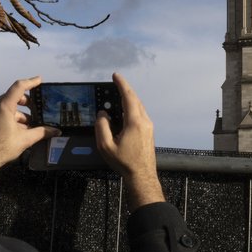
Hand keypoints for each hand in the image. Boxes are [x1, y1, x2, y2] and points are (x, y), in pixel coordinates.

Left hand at [0, 76, 55, 187]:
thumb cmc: (1, 148)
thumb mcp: (25, 139)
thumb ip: (42, 132)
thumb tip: (55, 131)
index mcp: (3, 107)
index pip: (18, 87)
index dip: (31, 82)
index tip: (39, 80)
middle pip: (14, 96)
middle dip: (28, 102)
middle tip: (38, 107)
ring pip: (10, 105)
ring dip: (21, 112)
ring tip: (32, 123)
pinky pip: (4, 111)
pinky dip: (14, 116)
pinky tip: (22, 128)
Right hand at [95, 73, 163, 210]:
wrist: (142, 175)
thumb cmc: (124, 162)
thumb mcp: (106, 146)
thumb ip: (102, 127)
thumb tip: (103, 113)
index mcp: (135, 122)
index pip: (128, 97)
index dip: (121, 85)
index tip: (115, 76)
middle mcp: (144, 121)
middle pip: (135, 99)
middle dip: (125, 90)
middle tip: (114, 84)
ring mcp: (149, 126)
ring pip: (139, 106)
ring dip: (128, 99)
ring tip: (117, 96)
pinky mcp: (149, 131)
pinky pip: (140, 114)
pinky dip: (131, 108)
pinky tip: (124, 112)